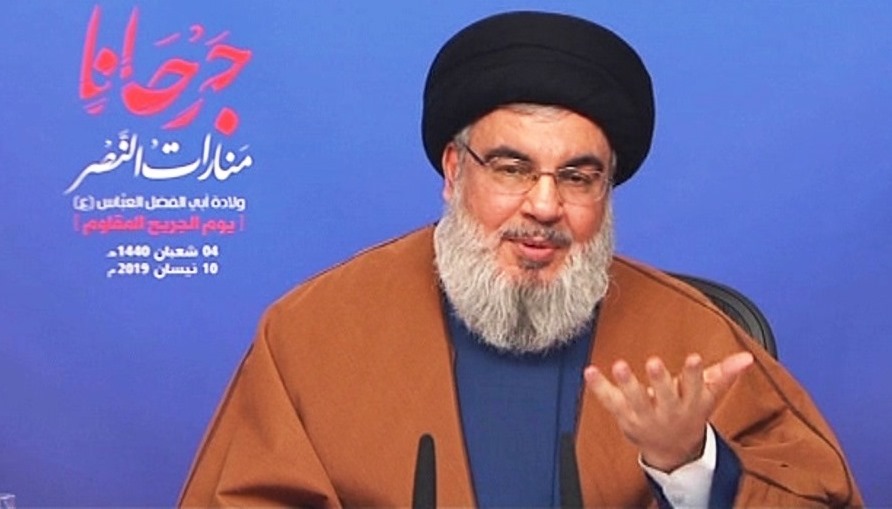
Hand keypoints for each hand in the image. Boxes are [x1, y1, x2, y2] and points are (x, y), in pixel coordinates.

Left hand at [583, 351, 753, 471]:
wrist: (672, 450)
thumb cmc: (690, 413)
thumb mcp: (708, 395)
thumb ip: (724, 374)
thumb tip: (747, 357)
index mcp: (691, 403)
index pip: (694, 388)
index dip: (694, 374)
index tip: (693, 358)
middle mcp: (668, 411)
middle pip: (665, 396)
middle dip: (660, 381)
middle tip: (654, 363)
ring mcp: (645, 415)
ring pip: (636, 400)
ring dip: (628, 383)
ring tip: (620, 366)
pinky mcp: (625, 416)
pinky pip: (610, 401)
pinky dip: (599, 387)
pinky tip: (590, 371)